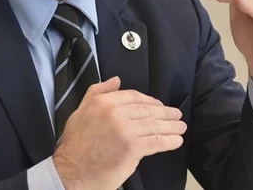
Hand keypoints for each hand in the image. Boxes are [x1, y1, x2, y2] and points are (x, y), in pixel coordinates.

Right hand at [52, 76, 186, 189]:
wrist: (71, 172)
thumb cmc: (75, 144)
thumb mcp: (80, 111)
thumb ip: (97, 92)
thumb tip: (116, 80)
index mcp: (102, 101)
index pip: (133, 96)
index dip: (149, 100)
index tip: (159, 105)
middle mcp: (115, 111)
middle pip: (147, 109)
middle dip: (165, 112)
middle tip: (176, 115)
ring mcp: (125, 129)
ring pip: (154, 124)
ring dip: (171, 126)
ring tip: (181, 127)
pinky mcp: (132, 147)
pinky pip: (156, 141)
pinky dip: (169, 140)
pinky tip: (177, 140)